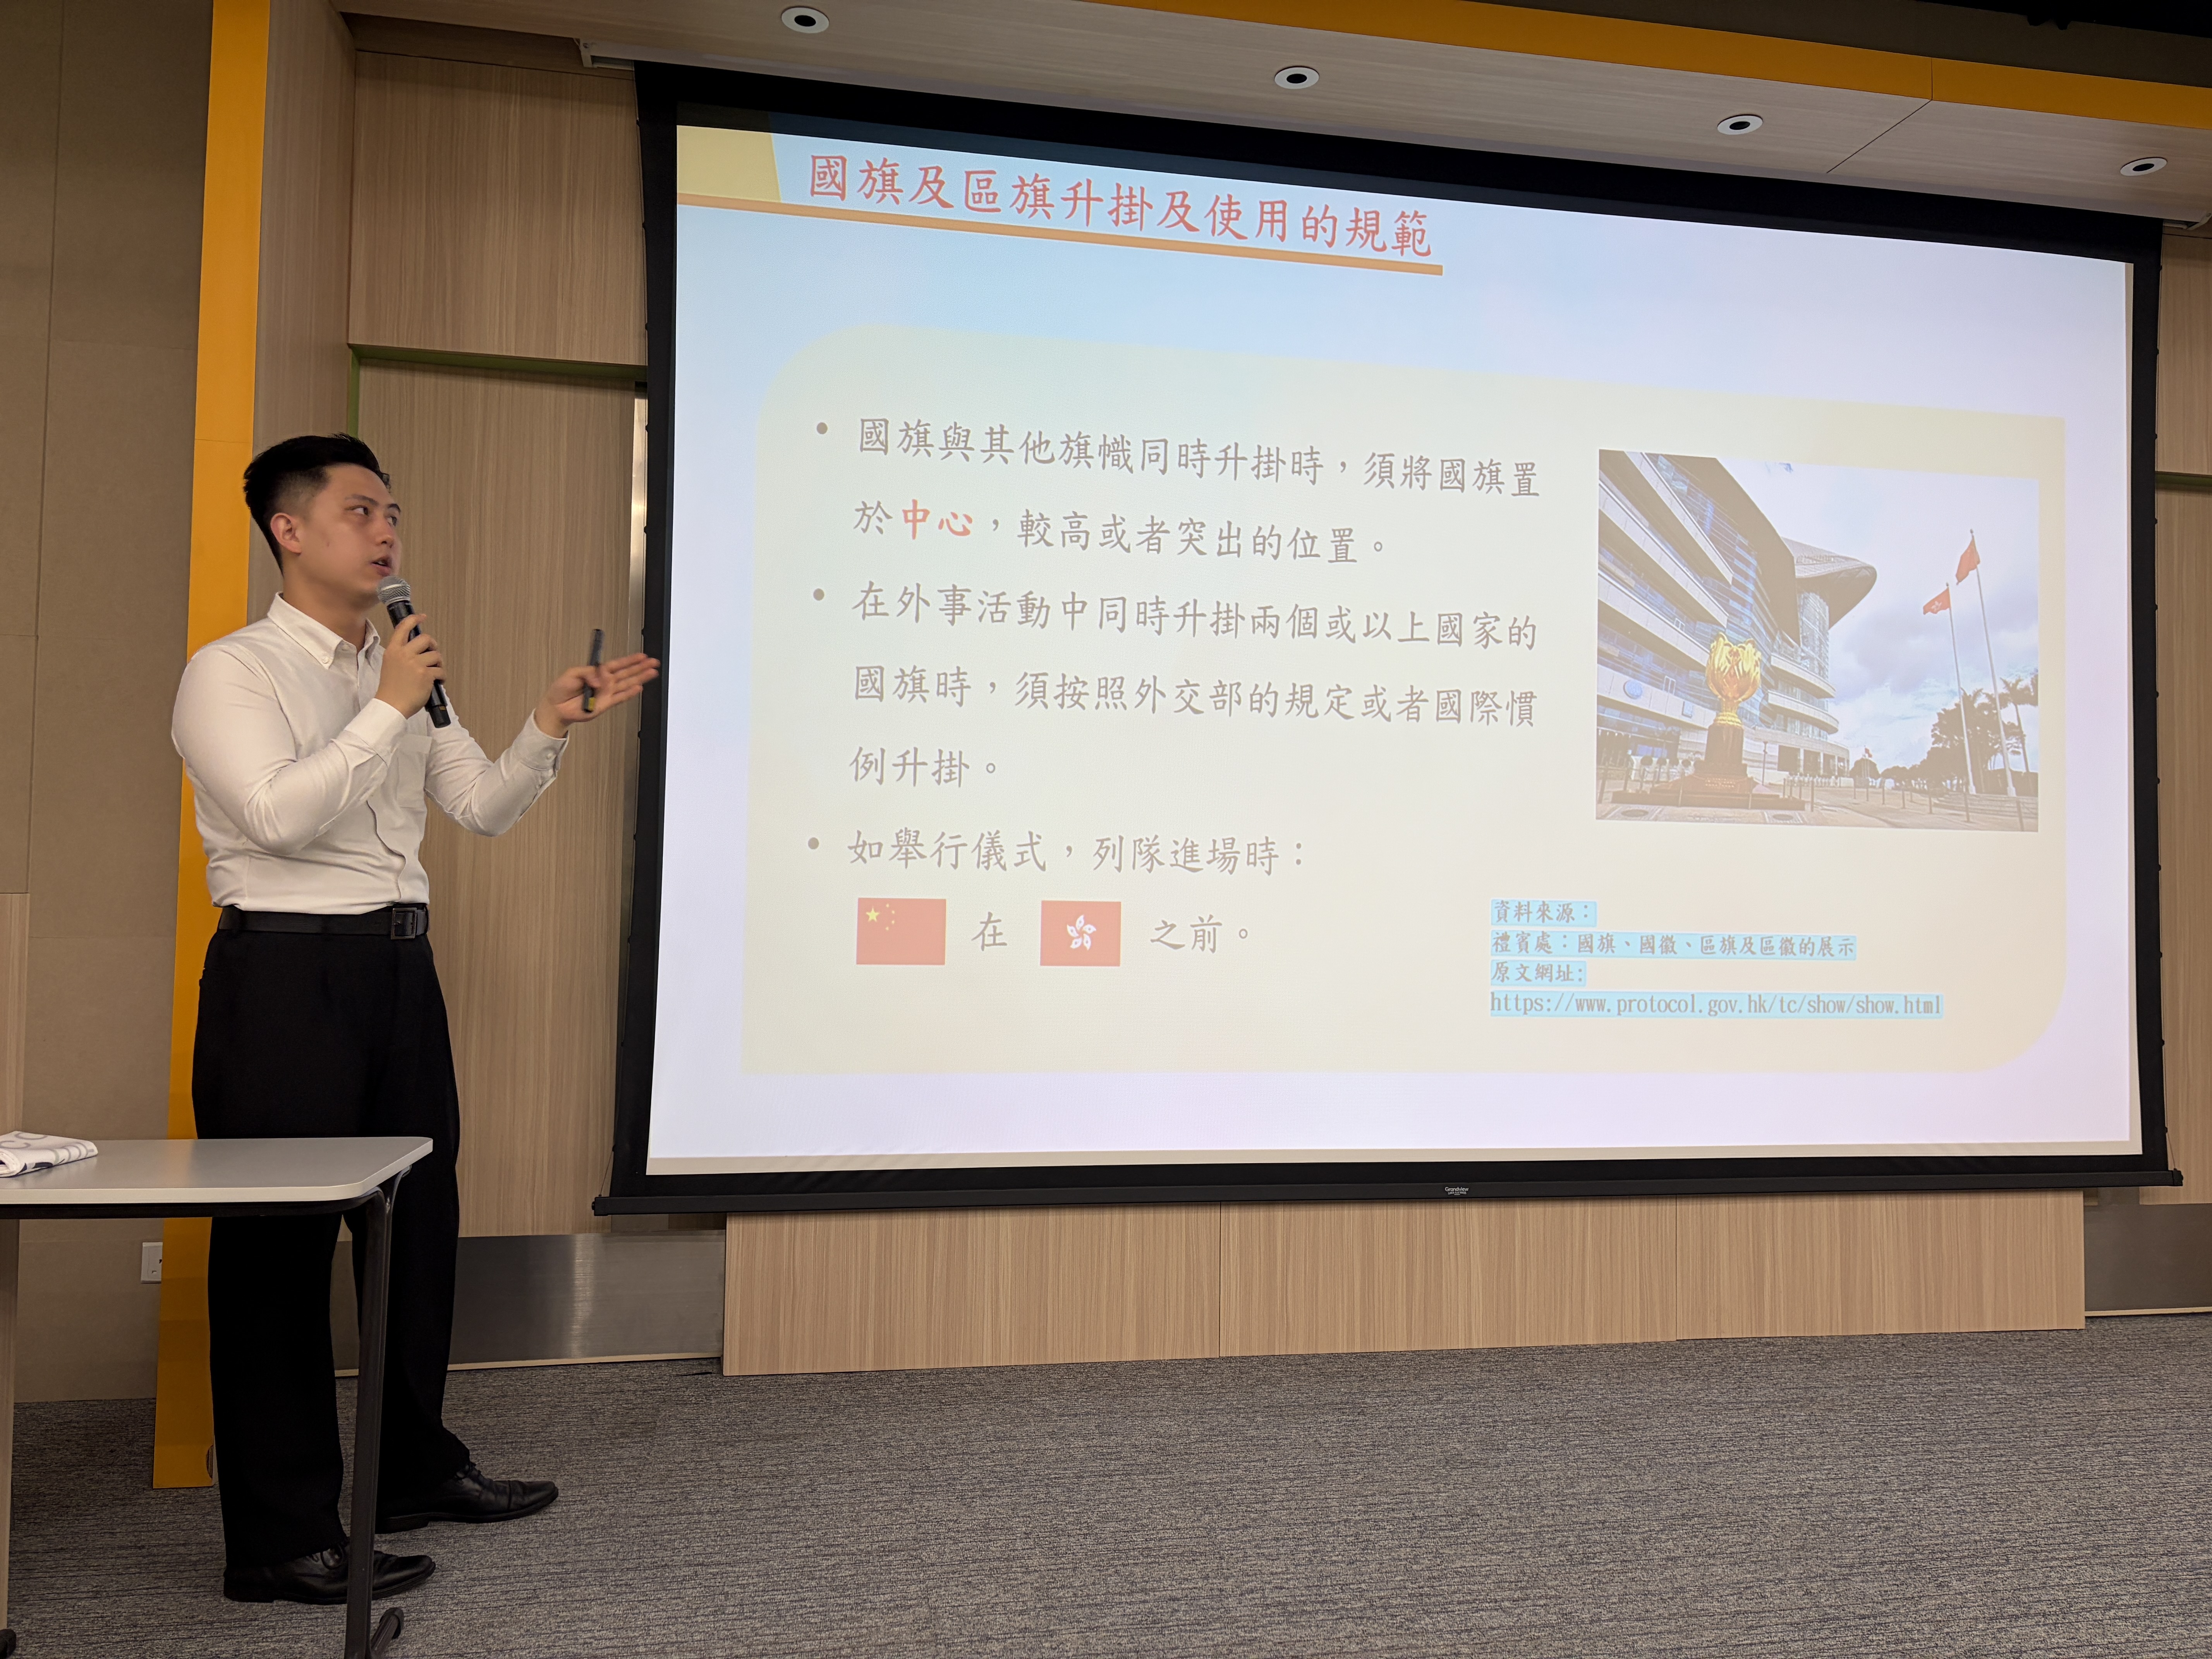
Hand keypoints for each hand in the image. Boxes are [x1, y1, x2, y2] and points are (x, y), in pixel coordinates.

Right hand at [375, 615, 443, 717]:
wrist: (391, 705)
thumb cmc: (391, 689)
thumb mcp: (390, 665)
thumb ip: (401, 655)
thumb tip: (419, 650)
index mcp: (393, 651)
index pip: (403, 628)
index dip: (414, 620)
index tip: (422, 617)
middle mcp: (404, 654)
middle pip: (425, 639)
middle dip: (433, 645)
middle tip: (433, 654)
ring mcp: (415, 663)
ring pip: (436, 655)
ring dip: (438, 664)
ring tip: (435, 673)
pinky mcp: (425, 674)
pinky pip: (440, 671)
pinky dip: (442, 676)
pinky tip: (438, 682)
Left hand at [533, 651, 659, 736]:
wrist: (557, 707)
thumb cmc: (562, 689)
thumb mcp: (573, 673)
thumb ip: (588, 672)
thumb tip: (601, 679)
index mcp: (598, 672)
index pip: (618, 664)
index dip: (630, 660)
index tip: (642, 656)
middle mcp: (605, 682)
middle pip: (627, 673)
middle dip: (641, 667)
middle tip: (653, 662)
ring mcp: (607, 693)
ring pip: (627, 684)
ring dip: (640, 678)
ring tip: (652, 673)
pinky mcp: (605, 704)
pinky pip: (620, 697)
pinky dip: (629, 693)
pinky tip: (639, 688)